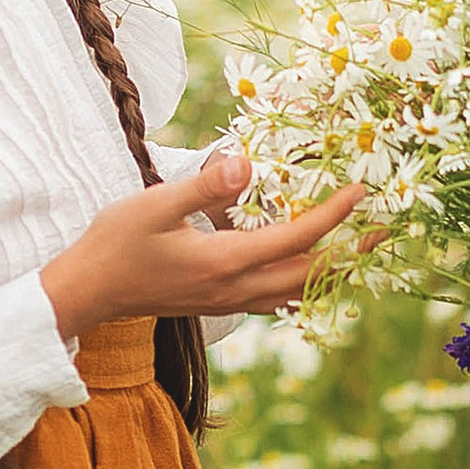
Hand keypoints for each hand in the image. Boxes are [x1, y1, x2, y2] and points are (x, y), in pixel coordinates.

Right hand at [41, 154, 366, 334]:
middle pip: (309, 274)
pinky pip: (273, 298)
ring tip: (356, 252)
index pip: (295, 239)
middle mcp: (235, 288)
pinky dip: (299, 285)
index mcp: (226, 262)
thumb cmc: (113, 245)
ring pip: (294, 292)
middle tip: (383, 230)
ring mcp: (227, 302)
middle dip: (349, 251)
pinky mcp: (217, 304)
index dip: (333, 215)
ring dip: (329, 272)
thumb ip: (203, 186)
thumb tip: (247, 164)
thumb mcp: (153, 205)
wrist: (86, 293)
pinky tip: (303, 274)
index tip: (361, 191)